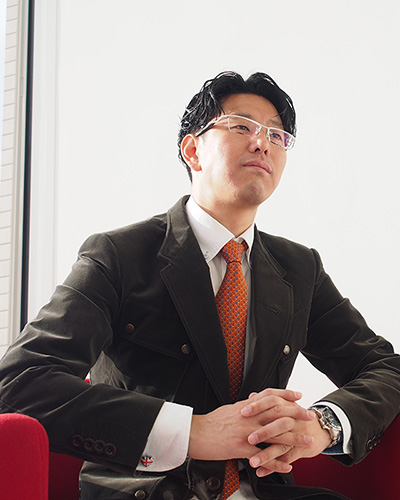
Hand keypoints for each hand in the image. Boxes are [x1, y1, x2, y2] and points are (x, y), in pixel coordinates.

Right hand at [188, 388, 309, 465]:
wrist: (195, 433)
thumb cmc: (210, 423)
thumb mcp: (228, 409)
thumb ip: (244, 405)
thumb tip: (253, 400)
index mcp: (246, 406)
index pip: (270, 396)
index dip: (285, 394)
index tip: (297, 395)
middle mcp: (248, 417)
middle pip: (277, 413)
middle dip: (296, 414)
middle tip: (309, 415)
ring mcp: (246, 433)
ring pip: (275, 434)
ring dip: (294, 438)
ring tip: (307, 441)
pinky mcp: (241, 449)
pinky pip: (263, 456)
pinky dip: (277, 462)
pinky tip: (287, 465)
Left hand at [241, 391, 331, 475]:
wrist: (321, 429)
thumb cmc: (298, 418)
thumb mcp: (286, 406)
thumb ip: (268, 402)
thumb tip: (252, 395)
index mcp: (286, 406)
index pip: (271, 403)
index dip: (257, 406)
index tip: (243, 411)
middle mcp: (293, 420)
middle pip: (278, 424)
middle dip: (263, 432)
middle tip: (249, 439)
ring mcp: (298, 435)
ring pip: (281, 445)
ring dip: (266, 455)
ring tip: (253, 462)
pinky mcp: (301, 450)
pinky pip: (287, 459)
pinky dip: (273, 467)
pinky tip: (262, 472)